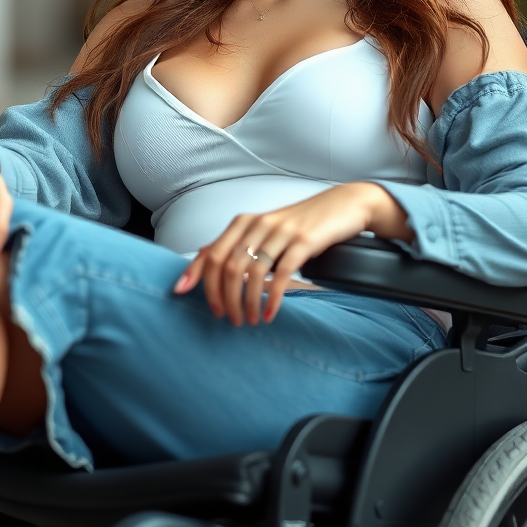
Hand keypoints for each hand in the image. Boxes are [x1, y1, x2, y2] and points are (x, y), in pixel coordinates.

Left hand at [174, 182, 409, 325]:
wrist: (342, 205)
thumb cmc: (301, 223)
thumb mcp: (265, 230)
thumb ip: (239, 245)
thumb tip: (204, 266)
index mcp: (244, 222)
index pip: (210, 252)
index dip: (195, 275)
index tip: (183, 295)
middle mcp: (258, 224)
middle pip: (226, 267)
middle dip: (223, 298)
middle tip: (229, 319)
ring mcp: (280, 232)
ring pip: (251, 273)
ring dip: (247, 303)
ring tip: (250, 320)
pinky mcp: (303, 242)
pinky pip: (280, 275)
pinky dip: (272, 299)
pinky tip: (270, 314)